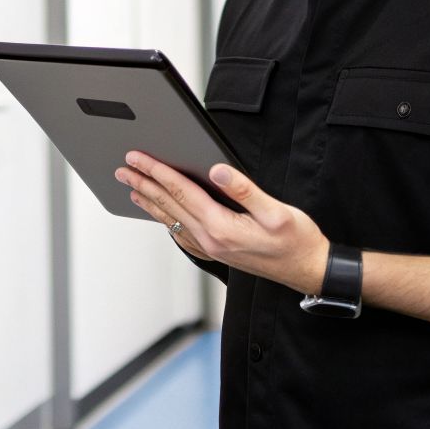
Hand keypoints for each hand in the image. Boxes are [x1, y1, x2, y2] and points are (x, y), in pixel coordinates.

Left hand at [115, 151, 330, 295]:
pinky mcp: (217, 252)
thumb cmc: (297, 240)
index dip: (157, 171)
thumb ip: (244, 189)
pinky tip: (161, 216)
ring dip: (150, 202)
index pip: (181, 191)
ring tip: (132, 189)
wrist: (307, 270)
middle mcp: (210, 239)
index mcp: (222, 226)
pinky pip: (182, 235)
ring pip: (171, 220)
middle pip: (169, 205)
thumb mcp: (277, 211)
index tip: (138, 157)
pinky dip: (166, 221)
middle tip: (122, 168)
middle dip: (144, 184)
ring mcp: (211, 248)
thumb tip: (217, 170)